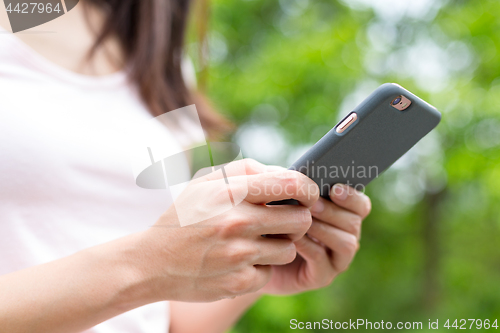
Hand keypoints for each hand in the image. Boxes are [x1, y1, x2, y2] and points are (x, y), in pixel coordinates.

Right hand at [132, 159, 318, 302]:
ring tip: (255, 242)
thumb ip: (245, 171)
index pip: (291, 185)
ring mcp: (240, 254)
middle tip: (284, 221)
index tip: (310, 195)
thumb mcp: (204, 182)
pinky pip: (270, 271)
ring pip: (289, 249)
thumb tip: (284, 173)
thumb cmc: (183, 217)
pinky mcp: (239, 281)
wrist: (151, 262)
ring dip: (279, 246)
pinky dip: (261, 267)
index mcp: (231, 192)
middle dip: (297, 220)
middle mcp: (237, 222)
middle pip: (301, 220)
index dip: (309, 189)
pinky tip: (240, 262)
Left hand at [260, 184, 370, 294]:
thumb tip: (299, 173)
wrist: (257, 256)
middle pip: (354, 222)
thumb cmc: (272, 222)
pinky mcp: (322, 276)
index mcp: (342, 214)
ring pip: (346, 242)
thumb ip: (295, 187)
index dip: (352, 196)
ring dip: (324, 228)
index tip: (334, 188)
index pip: (361, 205)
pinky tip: (294, 238)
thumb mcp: (283, 200)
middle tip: (312, 204)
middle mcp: (346, 236)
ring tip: (304, 219)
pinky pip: (323, 259)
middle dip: (332, 211)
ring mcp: (336, 259)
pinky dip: (309, 246)